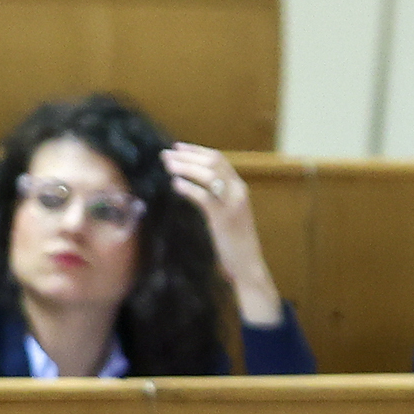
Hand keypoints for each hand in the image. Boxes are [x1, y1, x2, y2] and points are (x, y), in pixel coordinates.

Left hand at [163, 142, 286, 323]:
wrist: (248, 265)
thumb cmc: (234, 242)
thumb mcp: (227, 214)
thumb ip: (216, 198)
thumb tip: (193, 184)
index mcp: (239, 187)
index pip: (218, 159)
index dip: (197, 151)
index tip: (178, 147)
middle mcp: (238, 191)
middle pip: (212, 162)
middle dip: (187, 156)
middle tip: (166, 154)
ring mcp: (232, 204)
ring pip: (208, 175)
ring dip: (185, 167)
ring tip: (168, 166)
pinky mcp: (224, 219)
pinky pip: (204, 197)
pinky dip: (188, 188)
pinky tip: (175, 184)